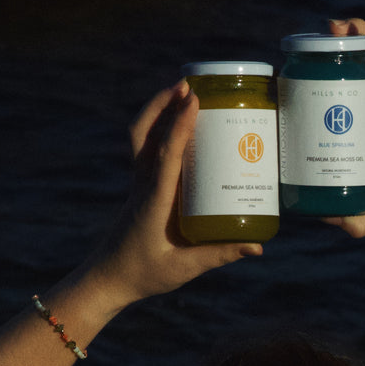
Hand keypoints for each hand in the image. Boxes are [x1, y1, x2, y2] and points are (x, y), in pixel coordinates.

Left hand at [84, 82, 260, 306]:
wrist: (106, 280)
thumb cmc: (143, 275)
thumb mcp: (183, 268)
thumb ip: (220, 254)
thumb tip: (258, 245)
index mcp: (152, 201)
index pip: (164, 155)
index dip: (178, 125)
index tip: (194, 100)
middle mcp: (143, 185)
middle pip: (144, 133)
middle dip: (163, 104)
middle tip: (189, 85)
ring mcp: (138, 184)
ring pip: (141, 136)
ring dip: (158, 110)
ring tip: (183, 92)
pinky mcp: (141, 187)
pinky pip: (147, 148)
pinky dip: (160, 128)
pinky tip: (180, 124)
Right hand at [321, 18, 364, 237]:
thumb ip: (358, 223)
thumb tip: (324, 216)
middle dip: (355, 39)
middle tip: (330, 25)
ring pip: (362, 70)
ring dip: (345, 47)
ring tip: (323, 31)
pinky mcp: (364, 119)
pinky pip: (352, 87)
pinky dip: (339, 68)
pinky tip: (316, 59)